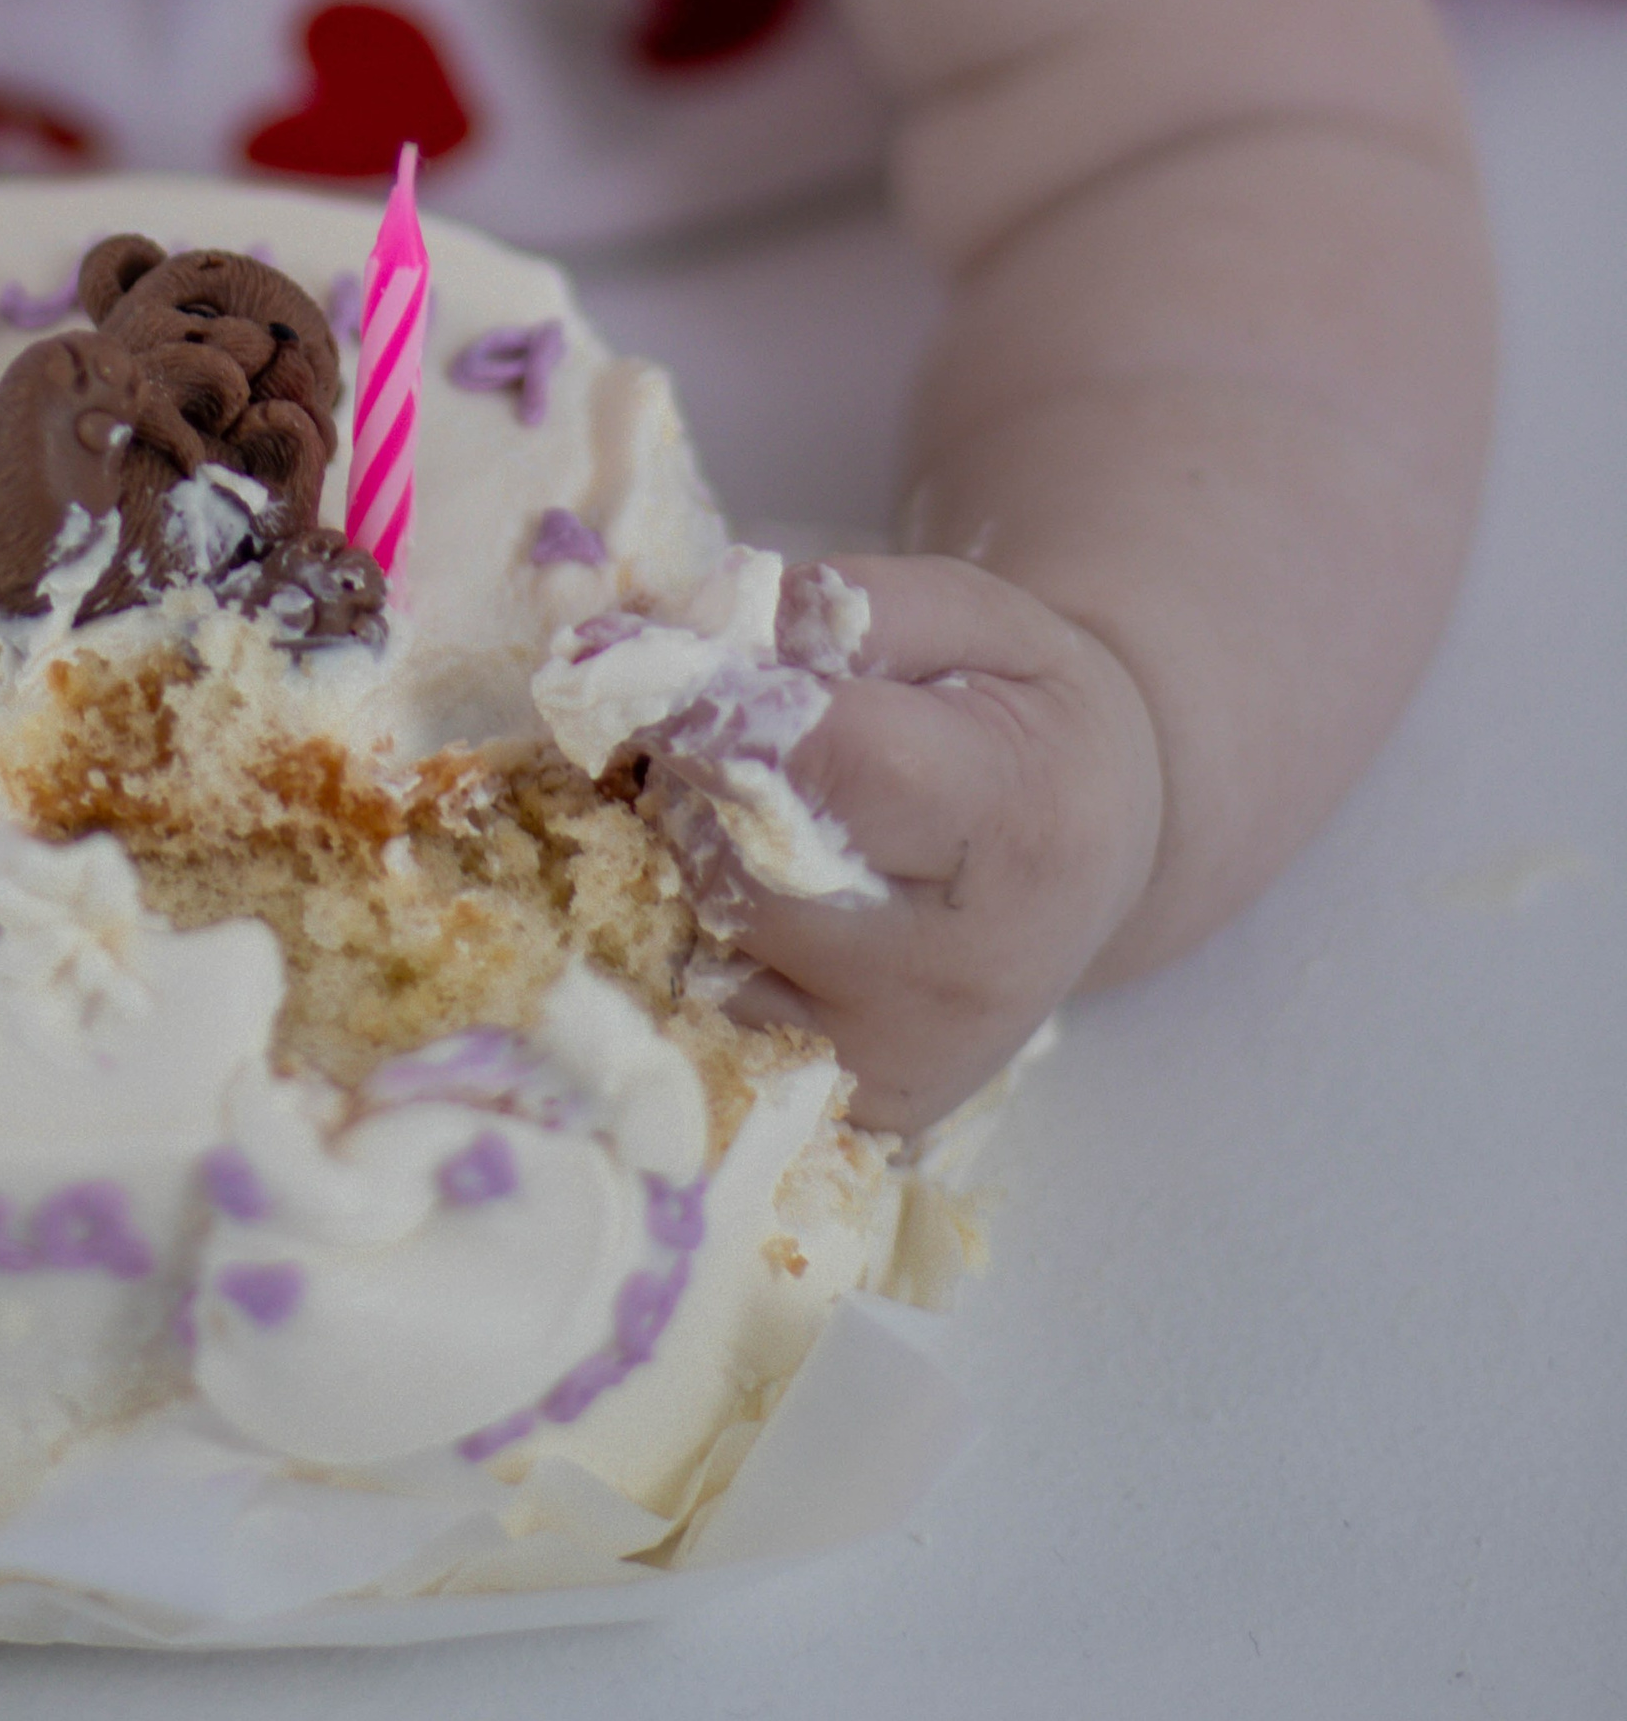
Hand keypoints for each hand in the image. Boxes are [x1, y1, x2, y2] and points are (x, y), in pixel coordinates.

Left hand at [644, 556, 1163, 1134]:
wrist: (1105, 851)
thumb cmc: (1022, 713)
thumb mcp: (969, 615)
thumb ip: (833, 606)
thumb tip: (672, 632)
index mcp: (1006, 819)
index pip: (819, 765)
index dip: (703, 709)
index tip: (614, 665)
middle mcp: (958, 969)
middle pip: (737, 859)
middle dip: (683, 780)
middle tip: (696, 732)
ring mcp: (901, 1058)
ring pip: (705, 940)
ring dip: (679, 859)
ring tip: (737, 811)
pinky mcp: (861, 1113)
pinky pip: (710, 1014)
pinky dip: (695, 942)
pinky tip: (741, 895)